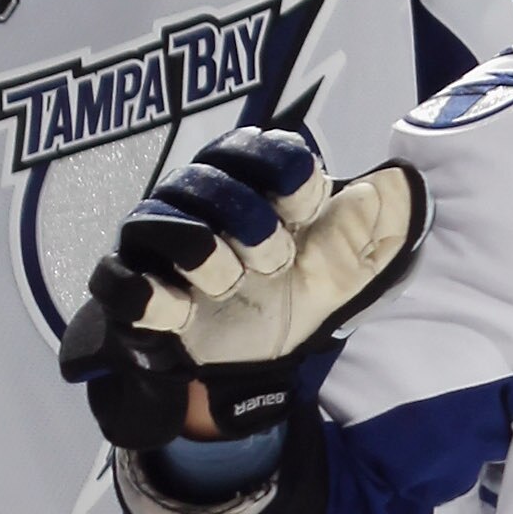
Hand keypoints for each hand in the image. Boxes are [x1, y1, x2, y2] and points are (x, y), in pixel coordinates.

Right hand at [59, 128, 427, 449]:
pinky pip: (118, 280)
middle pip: (208, 177)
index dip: (288, 172)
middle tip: (276, 261)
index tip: (305, 209)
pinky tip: (184, 311)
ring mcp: (153, 243)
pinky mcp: (126, 290)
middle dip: (253, 221)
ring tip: (230, 285)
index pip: (260, 146)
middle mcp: (194, 200)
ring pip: (156, 220)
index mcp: (252, 183)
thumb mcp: (344, 275)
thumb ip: (372, 232)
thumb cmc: (290, 297)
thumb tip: (393, 184)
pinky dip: (152, 296)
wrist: (244, 367)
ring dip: (206, 256)